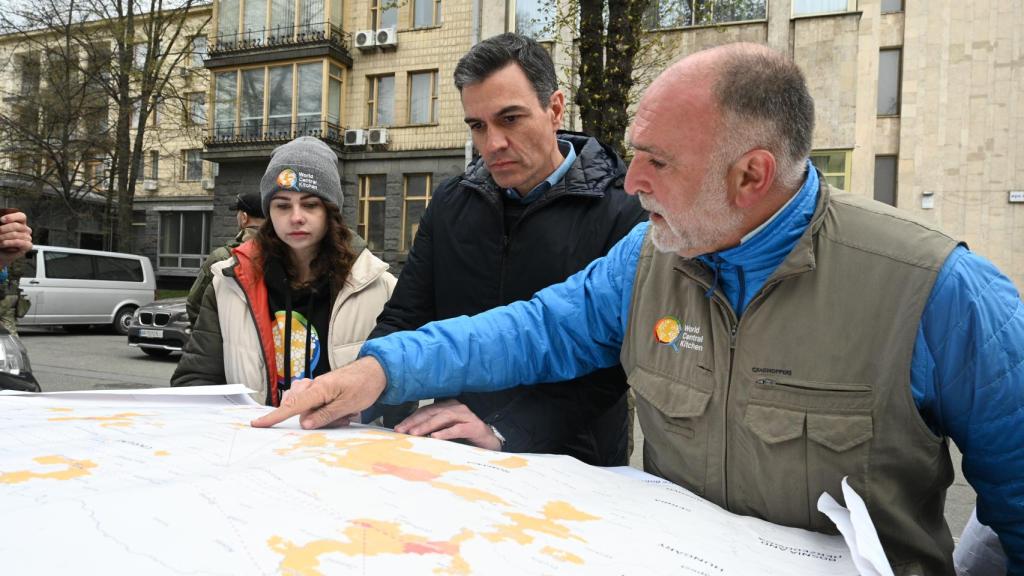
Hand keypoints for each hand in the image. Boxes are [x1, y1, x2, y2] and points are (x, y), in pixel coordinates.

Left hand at [0, 211, 31, 266]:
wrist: (1, 253)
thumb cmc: (1, 240)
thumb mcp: (2, 231)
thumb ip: (2, 225)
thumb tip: (0, 221)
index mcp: (20, 222)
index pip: (21, 216)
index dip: (12, 217)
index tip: (1, 220)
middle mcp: (25, 229)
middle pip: (16, 226)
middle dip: (4, 229)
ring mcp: (27, 237)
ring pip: (16, 234)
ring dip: (4, 237)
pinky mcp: (28, 245)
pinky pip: (19, 242)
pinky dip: (9, 243)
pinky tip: (3, 244)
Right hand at [251, 357, 385, 428]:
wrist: (376, 370)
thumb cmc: (365, 385)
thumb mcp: (348, 405)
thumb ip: (326, 415)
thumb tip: (305, 424)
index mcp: (319, 389)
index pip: (292, 406)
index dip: (274, 417)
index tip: (258, 423)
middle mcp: (314, 386)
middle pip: (301, 411)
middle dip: (318, 420)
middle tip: (342, 419)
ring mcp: (317, 387)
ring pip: (308, 408)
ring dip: (324, 416)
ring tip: (345, 414)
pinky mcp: (322, 389)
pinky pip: (315, 403)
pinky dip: (325, 410)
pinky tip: (342, 410)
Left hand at [394, 399, 501, 451]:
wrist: (489, 440)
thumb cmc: (466, 435)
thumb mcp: (447, 430)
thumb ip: (433, 429)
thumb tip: (412, 435)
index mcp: (447, 406)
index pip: (426, 410)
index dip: (412, 418)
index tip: (399, 427)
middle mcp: (456, 407)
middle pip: (432, 412)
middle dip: (415, 421)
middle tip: (402, 430)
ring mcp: (466, 415)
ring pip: (443, 417)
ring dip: (427, 425)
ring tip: (415, 433)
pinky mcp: (474, 426)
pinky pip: (458, 428)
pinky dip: (446, 432)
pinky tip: (436, 437)